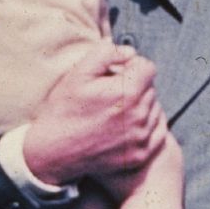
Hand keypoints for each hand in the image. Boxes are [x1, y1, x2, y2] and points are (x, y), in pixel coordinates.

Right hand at [22, 44, 166, 184]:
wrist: (52, 152)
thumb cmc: (64, 109)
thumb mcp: (78, 73)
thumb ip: (107, 53)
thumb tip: (131, 53)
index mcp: (127, 92)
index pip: (147, 68)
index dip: (131, 66)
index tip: (115, 74)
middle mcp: (139, 116)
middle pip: (150, 88)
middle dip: (134, 86)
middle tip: (109, 94)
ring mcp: (141, 138)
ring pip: (154, 109)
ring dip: (140, 106)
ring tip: (114, 111)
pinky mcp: (140, 155)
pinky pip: (157, 132)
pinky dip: (146, 126)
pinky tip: (125, 126)